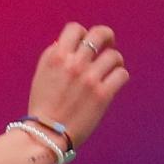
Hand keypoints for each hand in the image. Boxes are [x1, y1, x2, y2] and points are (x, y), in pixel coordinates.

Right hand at [27, 22, 129, 148]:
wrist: (45, 134)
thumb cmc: (43, 106)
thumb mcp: (41, 75)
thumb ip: (54, 56)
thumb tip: (70, 43)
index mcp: (56, 57)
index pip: (75, 29)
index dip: (82, 34)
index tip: (84, 45)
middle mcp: (74, 64)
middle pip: (100, 34)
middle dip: (107, 37)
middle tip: (109, 45)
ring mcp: (89, 79)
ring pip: (114, 55)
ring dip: (113, 62)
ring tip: (108, 71)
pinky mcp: (103, 94)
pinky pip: (122, 75)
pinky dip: (119, 77)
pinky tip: (112, 83)